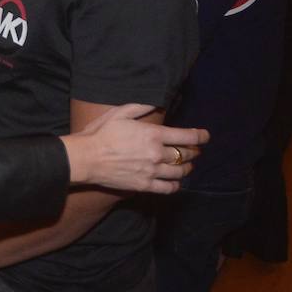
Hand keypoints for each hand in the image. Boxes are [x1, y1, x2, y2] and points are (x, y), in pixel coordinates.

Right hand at [59, 103, 206, 193]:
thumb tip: (157, 103)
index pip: (187, 136)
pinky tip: (175, 182)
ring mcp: (152, 171)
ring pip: (179, 172)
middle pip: (186, 155)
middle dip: (193, 152)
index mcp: (153, 134)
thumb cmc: (100, 133)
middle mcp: (157, 154)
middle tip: (194, 151)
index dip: (201, 136)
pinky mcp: (144, 185)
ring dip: (186, 168)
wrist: (86, 158)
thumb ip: (141, 107)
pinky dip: (175, 185)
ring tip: (186, 166)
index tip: (205, 136)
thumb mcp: (120, 113)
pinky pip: (168, 188)